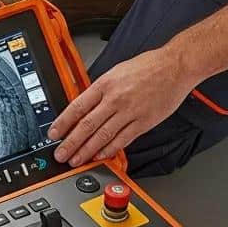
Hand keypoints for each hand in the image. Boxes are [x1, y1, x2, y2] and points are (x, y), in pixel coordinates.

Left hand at [46, 48, 193, 166]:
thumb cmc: (147, 67)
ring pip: (103, 135)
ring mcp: (130, 112)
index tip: (53, 134)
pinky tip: (101, 156)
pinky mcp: (144, 122)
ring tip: (77, 160)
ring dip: (87, 150)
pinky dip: (110, 149)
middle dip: (71, 143)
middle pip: (87, 125)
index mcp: (105, 84)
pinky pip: (123, 139)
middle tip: (61, 154)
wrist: (174, 67)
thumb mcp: (115, 72)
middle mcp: (115, 99)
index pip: (77, 107)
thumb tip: (85, 105)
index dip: (63, 123)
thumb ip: (100, 89)